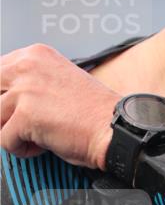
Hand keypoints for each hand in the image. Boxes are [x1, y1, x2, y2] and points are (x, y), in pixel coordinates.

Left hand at [0, 43, 118, 169]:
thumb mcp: (57, 81)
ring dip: (15, 133)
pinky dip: (22, 149)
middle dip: (4, 114)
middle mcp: (27, 67)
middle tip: (24, 124)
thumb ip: (29, 82)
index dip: (4, 97)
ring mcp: (25, 90)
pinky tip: (43, 144)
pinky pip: (4, 140)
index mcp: (35, 55)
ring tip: (39, 134)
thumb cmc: (93, 112)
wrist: (113, 129)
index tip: (14, 109)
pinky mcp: (25, 116)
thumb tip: (6, 98)